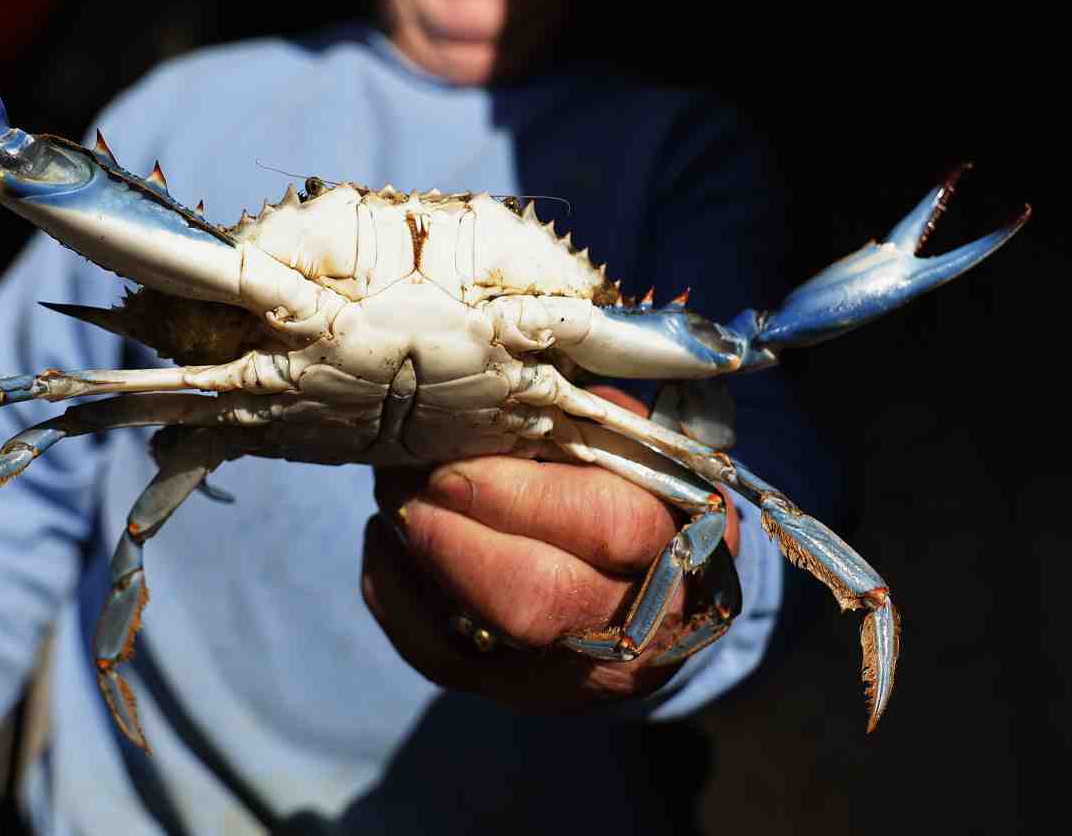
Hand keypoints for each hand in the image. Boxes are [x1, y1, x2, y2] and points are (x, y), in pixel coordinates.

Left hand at [361, 387, 738, 710]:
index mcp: (686, 545)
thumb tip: (495, 377)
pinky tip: (384, 543)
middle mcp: (643, 626)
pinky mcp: (521, 693)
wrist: (672, 593)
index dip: (518, 492)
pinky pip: (441, 659)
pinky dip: (396, 597)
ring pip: (484, 638)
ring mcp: (578, 671)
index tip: (455, 461)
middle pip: (541, 597)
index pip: (606, 523)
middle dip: (455, 535)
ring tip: (393, 499)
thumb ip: (587, 417)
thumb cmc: (645, 493)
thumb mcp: (641, 447)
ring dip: (418, 560)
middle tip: (407, 484)